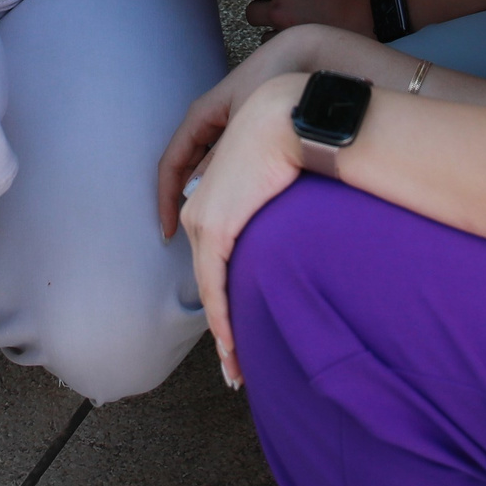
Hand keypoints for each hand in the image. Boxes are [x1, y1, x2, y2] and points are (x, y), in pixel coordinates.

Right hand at [158, 27, 340, 235]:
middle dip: (186, 205)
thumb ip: (221, 157)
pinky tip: (243, 206)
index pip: (171, 165)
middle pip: (187, 170)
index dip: (166, 200)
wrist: (305, 56)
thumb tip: (198, 193)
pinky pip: (230, 164)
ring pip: (209, 169)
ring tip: (216, 231)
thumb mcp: (243, 125)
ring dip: (209, 197)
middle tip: (193, 241)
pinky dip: (230, 185)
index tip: (169, 232)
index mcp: (201, 116)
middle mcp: (211, 121)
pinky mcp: (249, 131)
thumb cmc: (272, 83)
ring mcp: (230, 125)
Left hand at [179, 71, 309, 388]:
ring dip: (223, 334)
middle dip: (221, 328)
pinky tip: (231, 345)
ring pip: (209, 291)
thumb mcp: (271, 184)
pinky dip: (222, 319)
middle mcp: (197, 213)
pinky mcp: (214, 229)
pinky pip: (214, 286)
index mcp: (209, 202)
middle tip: (234, 364)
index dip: (221, 300)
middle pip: (207, 282)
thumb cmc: (289, 144)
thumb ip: (266, 210)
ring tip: (235, 367)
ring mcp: (202, 221)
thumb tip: (282, 233)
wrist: (287, 118)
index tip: (234, 331)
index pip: (211, 262)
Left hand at [237, 0, 379, 34]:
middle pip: (249, 11)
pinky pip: (277, 45)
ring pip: (261, 30)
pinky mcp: (297, 49)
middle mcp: (280, 11)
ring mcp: (287, 33)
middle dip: (259, 4)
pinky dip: (282, 39)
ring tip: (288, 15)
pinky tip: (297, 30)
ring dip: (270, 24)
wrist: (378, 22)